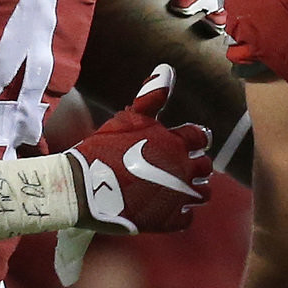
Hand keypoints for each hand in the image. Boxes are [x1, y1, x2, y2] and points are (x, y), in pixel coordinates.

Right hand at [64, 64, 212, 233]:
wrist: (82, 188)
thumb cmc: (104, 149)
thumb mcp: (129, 118)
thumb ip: (153, 94)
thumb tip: (166, 68)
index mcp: (177, 142)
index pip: (202, 137)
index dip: (193, 140)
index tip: (180, 145)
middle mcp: (184, 168)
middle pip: (205, 167)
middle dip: (194, 166)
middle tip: (174, 169)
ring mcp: (178, 196)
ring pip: (202, 194)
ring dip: (192, 190)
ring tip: (174, 190)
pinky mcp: (168, 220)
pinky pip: (187, 218)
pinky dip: (180, 214)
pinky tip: (165, 209)